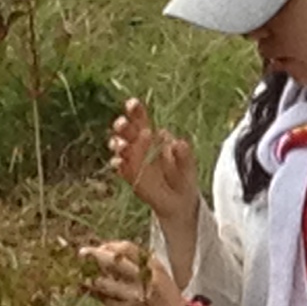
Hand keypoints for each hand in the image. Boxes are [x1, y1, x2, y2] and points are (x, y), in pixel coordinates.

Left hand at [81, 238, 181, 305]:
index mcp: (154, 266)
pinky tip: (84, 290)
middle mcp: (145, 278)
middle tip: (81, 253)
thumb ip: (139, 267)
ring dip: (89, 277)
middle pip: (114, 261)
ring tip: (79, 275)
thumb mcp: (159, 277)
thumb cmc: (168, 301)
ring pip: (105, 282)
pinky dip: (94, 294)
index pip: (127, 248)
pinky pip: (106, 301)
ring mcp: (136, 295)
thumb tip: (108, 257)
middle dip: (94, 255)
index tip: (100, 248)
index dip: (110, 246)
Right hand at [107, 98, 194, 226]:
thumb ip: (184, 154)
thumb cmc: (184, 176)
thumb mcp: (188, 164)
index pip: (141, 120)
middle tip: (122, 124)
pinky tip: (119, 162)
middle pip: (126, 132)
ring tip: (122, 145)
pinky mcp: (132, 178)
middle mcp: (140, 146)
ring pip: (120, 149)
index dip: (135, 111)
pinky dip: (118, 165)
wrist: (181, 201)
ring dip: (118, 145)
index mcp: (153, 137)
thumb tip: (177, 143)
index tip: (132, 103)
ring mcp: (134, 162)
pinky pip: (122, 170)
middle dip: (122, 126)